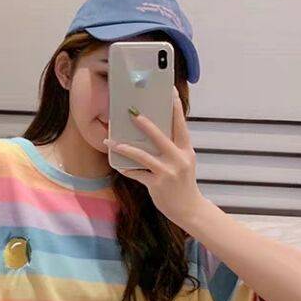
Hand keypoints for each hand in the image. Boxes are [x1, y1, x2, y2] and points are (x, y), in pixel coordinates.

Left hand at [103, 87, 203, 230]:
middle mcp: (179, 159)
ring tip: (111, 142)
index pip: (181, 125)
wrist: (189, 209)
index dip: (176, 108)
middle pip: (160, 136)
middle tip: (131, 112)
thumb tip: (153, 133)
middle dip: (145, 124)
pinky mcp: (157, 185)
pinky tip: (119, 165)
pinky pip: (138, 174)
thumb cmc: (183, 183)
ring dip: (125, 148)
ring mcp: (168, 172)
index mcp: (186, 150)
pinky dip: (128, 169)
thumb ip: (173, 148)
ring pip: (143, 156)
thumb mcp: (184, 163)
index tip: (171, 91)